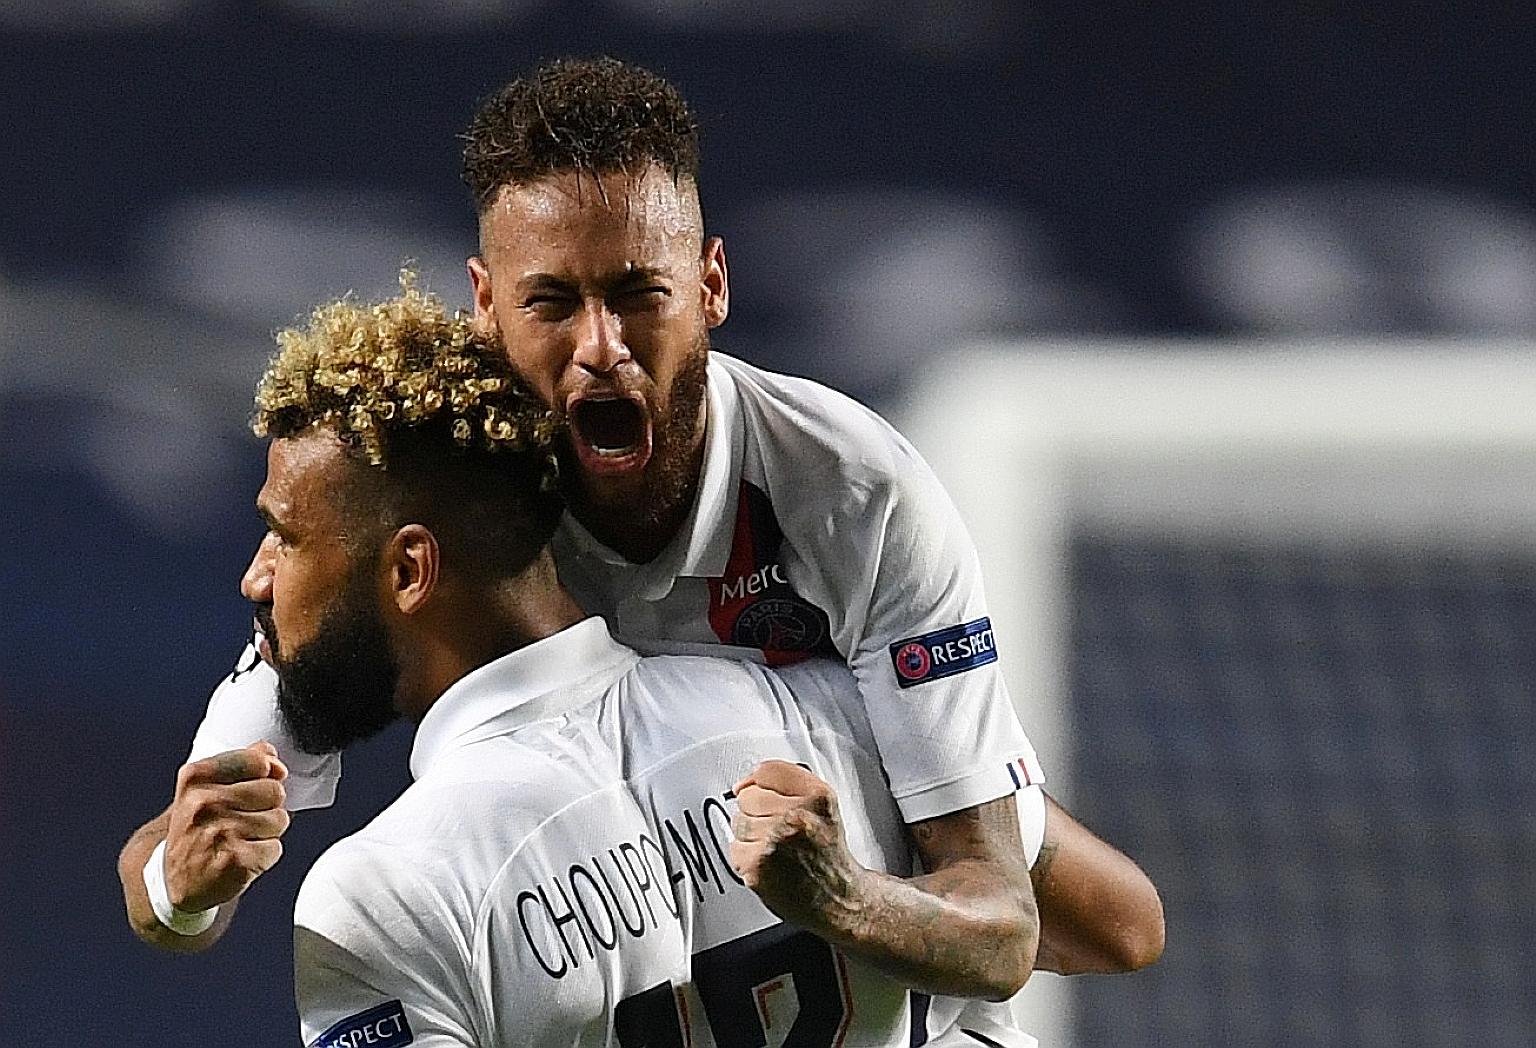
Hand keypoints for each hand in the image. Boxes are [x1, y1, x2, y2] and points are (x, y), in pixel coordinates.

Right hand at [163, 742, 289, 912]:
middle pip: (275, 791)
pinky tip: (240, 859)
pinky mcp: (236, 862)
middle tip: (238, 823)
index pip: (259, 761)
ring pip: (279, 820)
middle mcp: (204, 803)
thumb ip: (239, 763)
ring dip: (266, 833)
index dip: (264, 777)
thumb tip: (269, 753)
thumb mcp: (204, 790)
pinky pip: (276, 848)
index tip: (248, 791)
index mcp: (195, 778)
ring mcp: (220, 833)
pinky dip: (264, 856)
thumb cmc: (196, 832)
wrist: (171, 883)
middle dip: (266, 808)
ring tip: (237, 841)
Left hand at [729, 760, 862, 928]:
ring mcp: (776, 841)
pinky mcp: (759, 865)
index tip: (763, 793)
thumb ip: (789, 784)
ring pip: (738, 822)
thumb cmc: (829, 855)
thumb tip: (745, 783)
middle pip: (748, 796)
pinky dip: (747, 858)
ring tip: (776, 848)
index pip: (767, 771)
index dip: (761, 783)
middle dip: (757, 812)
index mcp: (817, 797)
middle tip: (777, 830)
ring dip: (751, 836)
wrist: (840, 899)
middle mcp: (797, 816)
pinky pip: (735, 848)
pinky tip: (769, 863)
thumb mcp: (824, 806)